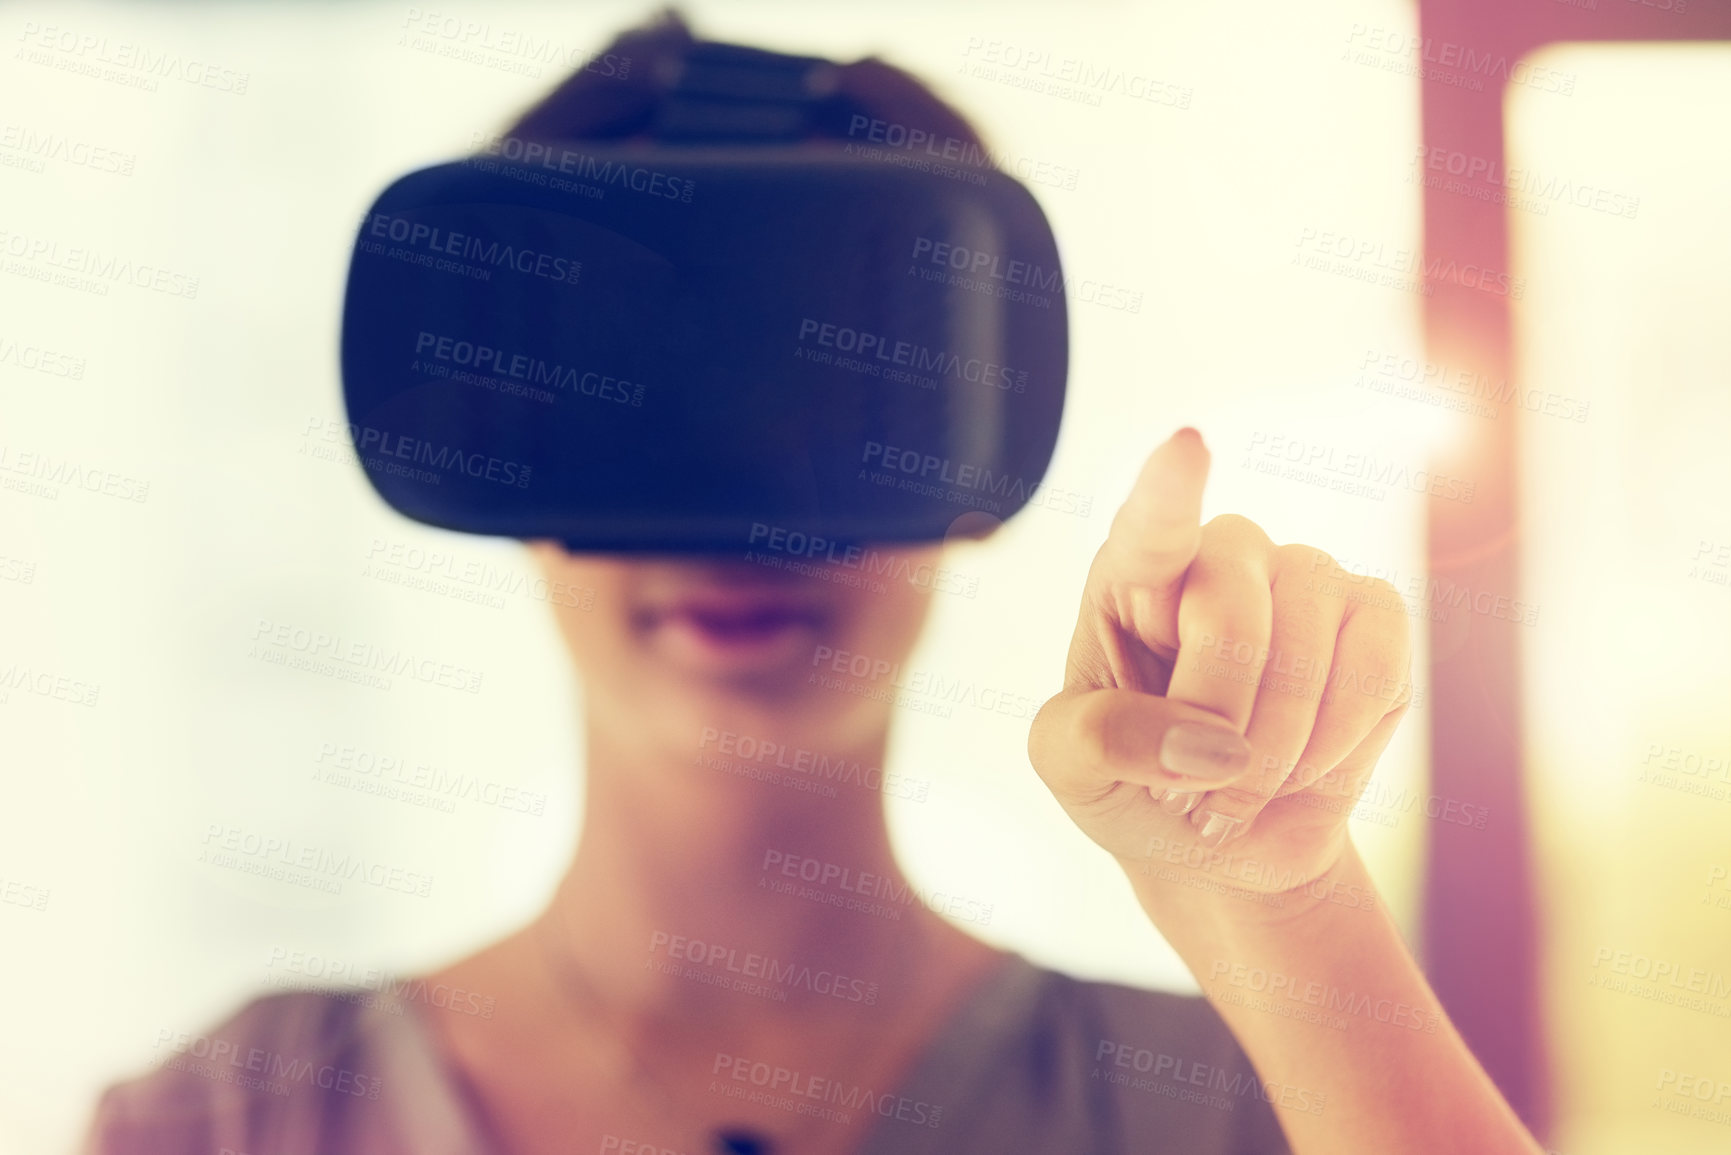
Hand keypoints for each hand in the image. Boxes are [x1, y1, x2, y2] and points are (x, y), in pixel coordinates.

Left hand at [1028, 428, 1414, 920]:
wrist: (1224, 837)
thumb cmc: (1133, 778)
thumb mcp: (1071, 768)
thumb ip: (1102, 742)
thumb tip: (1205, 741)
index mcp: (1134, 574)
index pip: (1152, 524)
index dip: (1171, 490)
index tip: (1187, 448)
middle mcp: (1223, 556)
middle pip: (1230, 611)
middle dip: (1215, 717)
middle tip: (1192, 788)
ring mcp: (1304, 577)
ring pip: (1308, 645)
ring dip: (1275, 749)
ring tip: (1242, 787)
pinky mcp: (1374, 618)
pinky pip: (1375, 668)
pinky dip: (1339, 741)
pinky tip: (1306, 766)